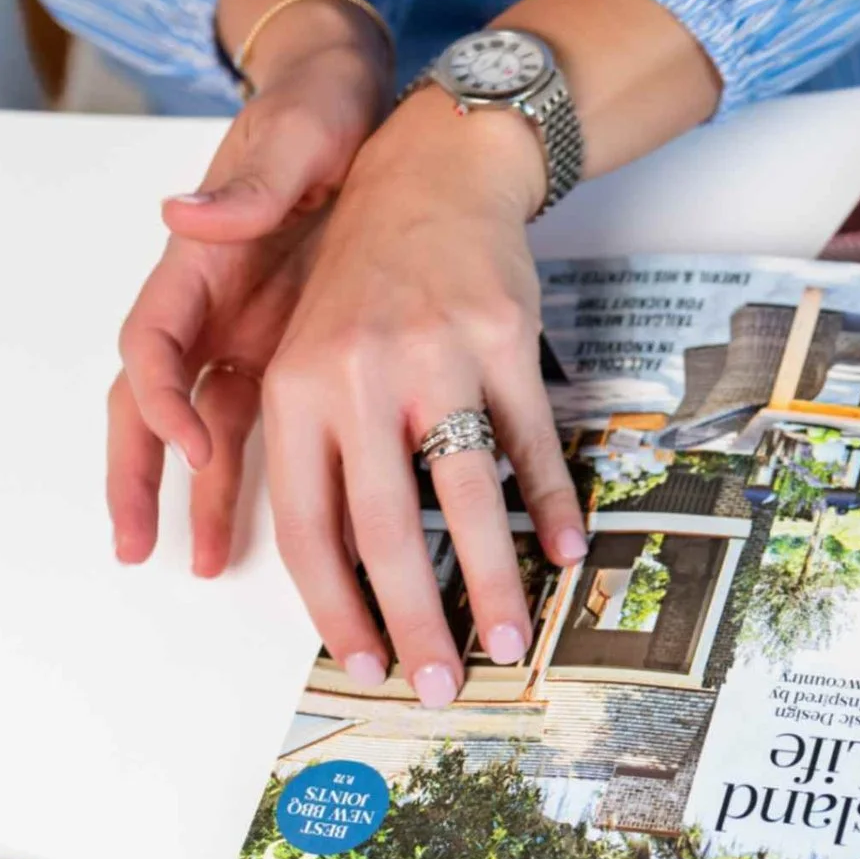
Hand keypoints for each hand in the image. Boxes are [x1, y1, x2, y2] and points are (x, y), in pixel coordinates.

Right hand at [106, 0, 392, 576]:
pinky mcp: (282, 353)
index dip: (163, 397)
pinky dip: (251, 477)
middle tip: (133, 542)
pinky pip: (258, 427)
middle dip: (136, 473)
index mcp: (197, 263)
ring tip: (193, 562)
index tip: (191, 440)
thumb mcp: (293, 136)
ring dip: (192, 494)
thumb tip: (186, 212)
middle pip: (149, 403)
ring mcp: (241, 335)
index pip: (154, 343)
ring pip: (199, 428)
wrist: (353, 102)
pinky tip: (267, 530)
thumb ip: (246, 182)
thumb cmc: (316, 114)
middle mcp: (207, 307)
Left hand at [257, 96, 587, 705]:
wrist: (431, 173)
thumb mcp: (299, 350)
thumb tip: (333, 576)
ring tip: (510, 643)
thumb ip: (304, 454)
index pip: (309, 528)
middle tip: (440, 685)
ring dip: (493, 583)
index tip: (365, 663)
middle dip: (415, 620)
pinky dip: (549, 505)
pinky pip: (529, 442)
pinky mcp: (503, 339)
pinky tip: (564, 554)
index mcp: (295, 391)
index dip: (337, 608)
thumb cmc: (362, 282)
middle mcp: (360, 376)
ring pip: (465, 496)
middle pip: (386, 529)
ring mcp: (436, 356)